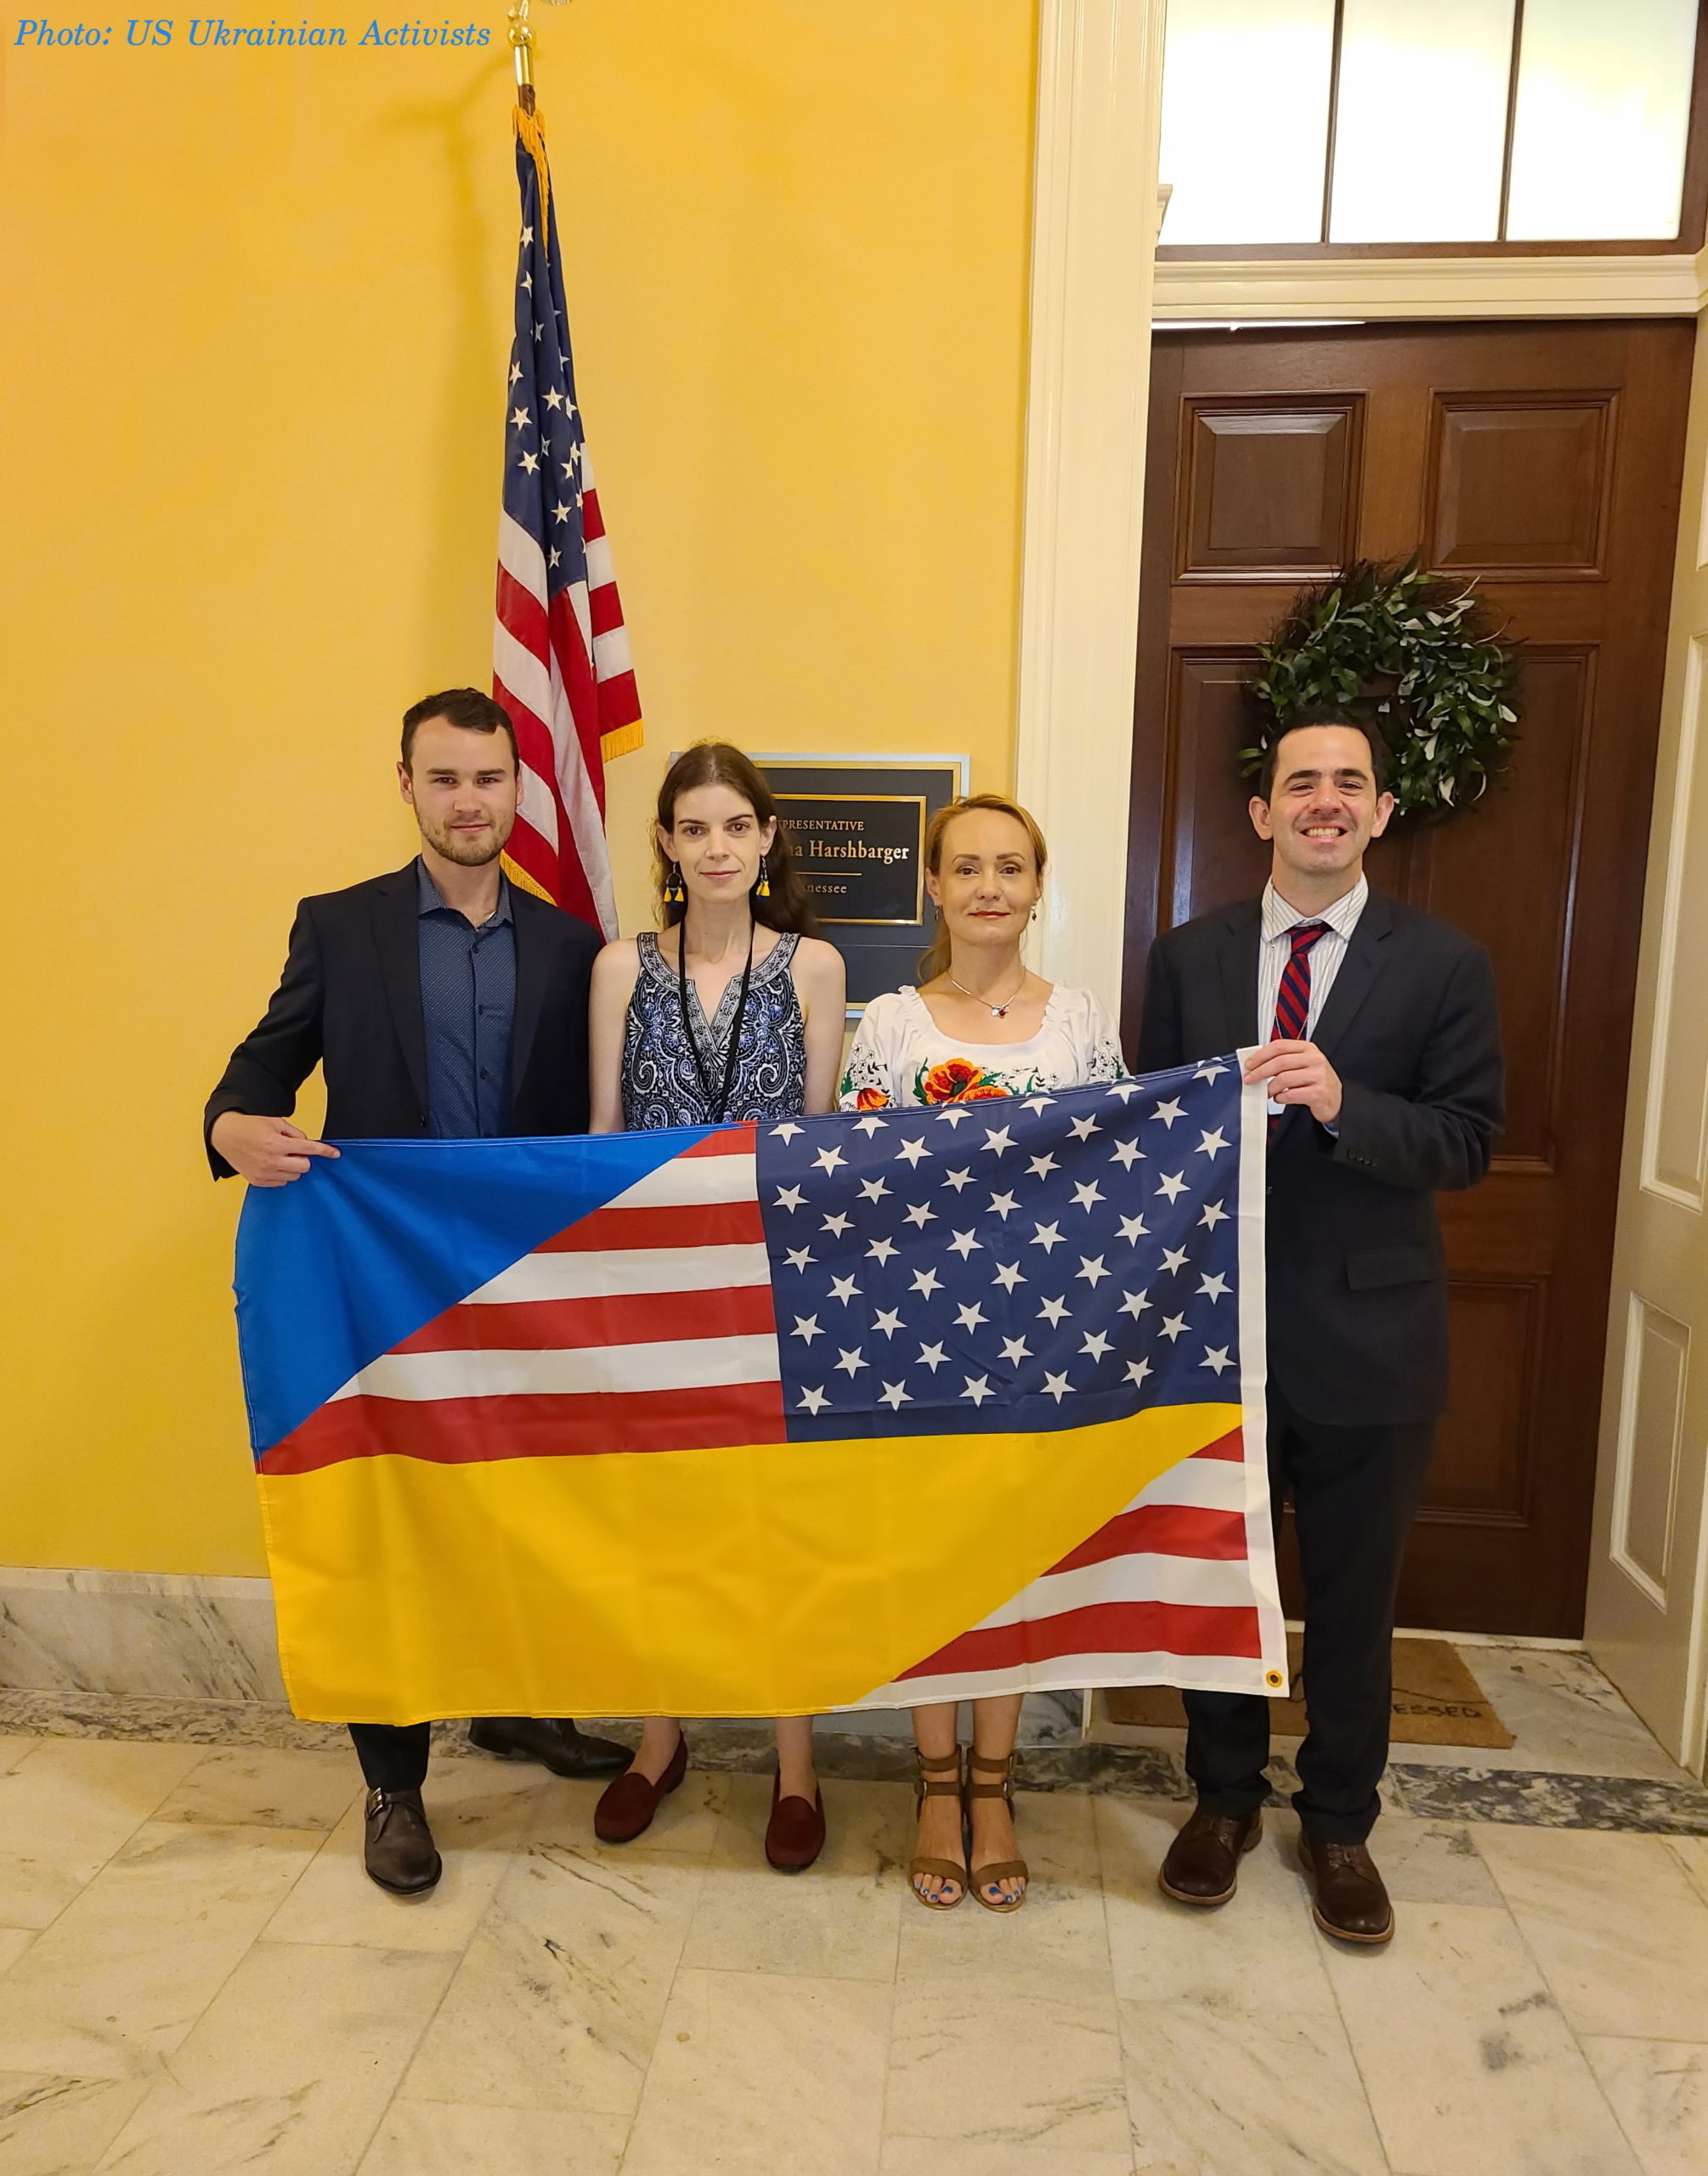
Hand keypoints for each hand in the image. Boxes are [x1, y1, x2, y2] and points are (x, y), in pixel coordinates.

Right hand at [210, 1112, 339, 1186]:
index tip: (336, 1154)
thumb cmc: (252, 1127)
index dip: (325, 1151)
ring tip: (279, 1156)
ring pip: (294, 1176)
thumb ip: (296, 1133)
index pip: (308, 1149)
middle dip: (303, 1159)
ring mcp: (264, 1173)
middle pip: (304, 1167)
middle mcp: (271, 1160)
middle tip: (293, 1151)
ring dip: (292, 1167)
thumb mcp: (276, 1122)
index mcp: (276, 1143)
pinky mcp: (258, 1181)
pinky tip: (272, 1164)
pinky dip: (282, 1174)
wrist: (226, 1136)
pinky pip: (282, 1182)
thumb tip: (308, 1145)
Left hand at [1243, 1040, 1342, 1125]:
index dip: (1261, 1055)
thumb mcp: (1303, 1063)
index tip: (1249, 1064)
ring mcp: (1318, 1075)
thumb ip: (1284, 1059)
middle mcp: (1314, 1059)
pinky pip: (1291, 1095)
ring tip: (1266, 1092)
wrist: (1335, 1098)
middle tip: (1250, 1079)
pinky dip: (1280, 1098)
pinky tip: (1280, 1098)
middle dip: (1260, 1072)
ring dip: (1270, 1087)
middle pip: (1280, 1062)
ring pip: (1284, 1079)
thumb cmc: (1316, 1080)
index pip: (1279, 1046)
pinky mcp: (1319, 1092)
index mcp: (1308, 1048)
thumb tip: (1256, 1063)